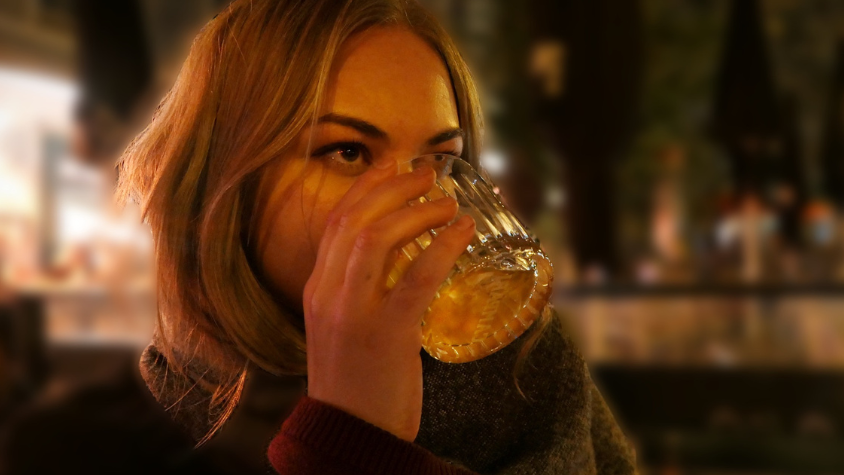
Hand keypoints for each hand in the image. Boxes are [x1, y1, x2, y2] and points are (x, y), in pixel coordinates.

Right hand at [303, 162, 475, 440]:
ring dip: (417, 212)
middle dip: (393, 187)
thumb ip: (358, 291)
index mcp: (316, 289)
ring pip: (377, 239)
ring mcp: (352, 313)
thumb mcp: (341, 327)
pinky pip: (416, 277)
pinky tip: (463, 232)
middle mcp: (327, 294)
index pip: (335, 223)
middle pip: (355, 220)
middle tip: (427, 174)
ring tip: (448, 202)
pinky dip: (442, 247)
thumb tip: (400, 258)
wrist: (349, 435)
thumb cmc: (355, 382)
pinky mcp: (386, 334)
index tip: (393, 165)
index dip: (365, 187)